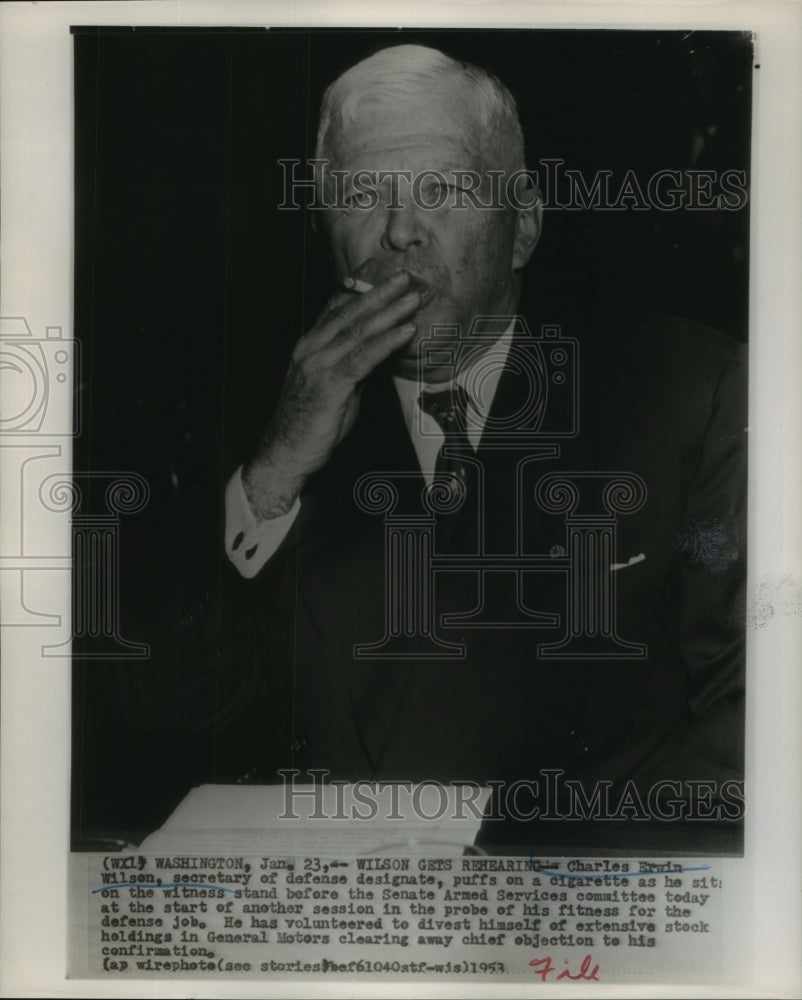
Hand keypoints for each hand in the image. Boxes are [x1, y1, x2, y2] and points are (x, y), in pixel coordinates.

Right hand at [242, 262, 420, 519]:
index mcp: (310, 345)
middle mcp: (311, 348)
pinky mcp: (329, 384)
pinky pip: (362, 358)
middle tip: (405, 276)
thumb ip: (352, 364)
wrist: (286, 452)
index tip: (381, 271)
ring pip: (358, 330)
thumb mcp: (334, 386)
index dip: (360, 288)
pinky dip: (386, 342)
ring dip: (389, 311)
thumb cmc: (310, 423)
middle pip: (351, 313)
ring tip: (412, 297)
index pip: (337, 308)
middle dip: (380, 292)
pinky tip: (405, 330)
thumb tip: (378, 351)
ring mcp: (319, 364)